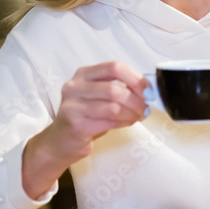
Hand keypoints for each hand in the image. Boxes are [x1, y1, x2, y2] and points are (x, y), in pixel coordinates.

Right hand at [22, 62, 147, 198]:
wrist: (60, 141)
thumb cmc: (85, 116)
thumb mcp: (100, 96)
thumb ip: (120, 89)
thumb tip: (149, 91)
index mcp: (84, 74)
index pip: (115, 67)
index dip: (136, 78)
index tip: (148, 90)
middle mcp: (75, 86)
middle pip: (115, 89)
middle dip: (137, 100)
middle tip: (145, 108)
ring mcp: (73, 106)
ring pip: (114, 107)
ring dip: (132, 113)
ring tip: (137, 117)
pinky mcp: (76, 125)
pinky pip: (109, 122)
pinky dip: (124, 122)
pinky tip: (126, 123)